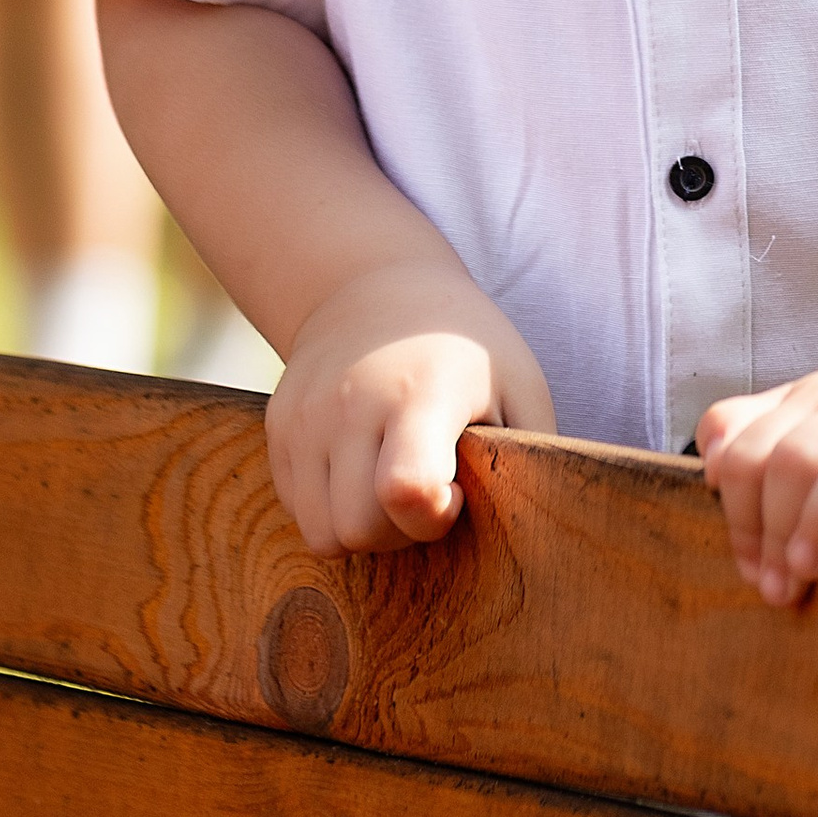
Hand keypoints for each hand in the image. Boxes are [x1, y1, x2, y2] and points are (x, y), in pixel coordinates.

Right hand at [266, 259, 552, 556]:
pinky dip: (330, 507)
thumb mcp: (519, 386)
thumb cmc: (466, 349)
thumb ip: (528, 460)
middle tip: (427, 487)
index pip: (404, 490)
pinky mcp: (278, 426)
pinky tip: (360, 467)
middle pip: (359, 529)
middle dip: (400, 532)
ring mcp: (306, 415)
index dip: (433, 517)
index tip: (454, 492)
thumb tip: (538, 532)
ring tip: (390, 480)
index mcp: (420, 393)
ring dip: (361, 526)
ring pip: (321, 533)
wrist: (378, 283)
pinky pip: (297, 510)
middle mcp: (352, 402)